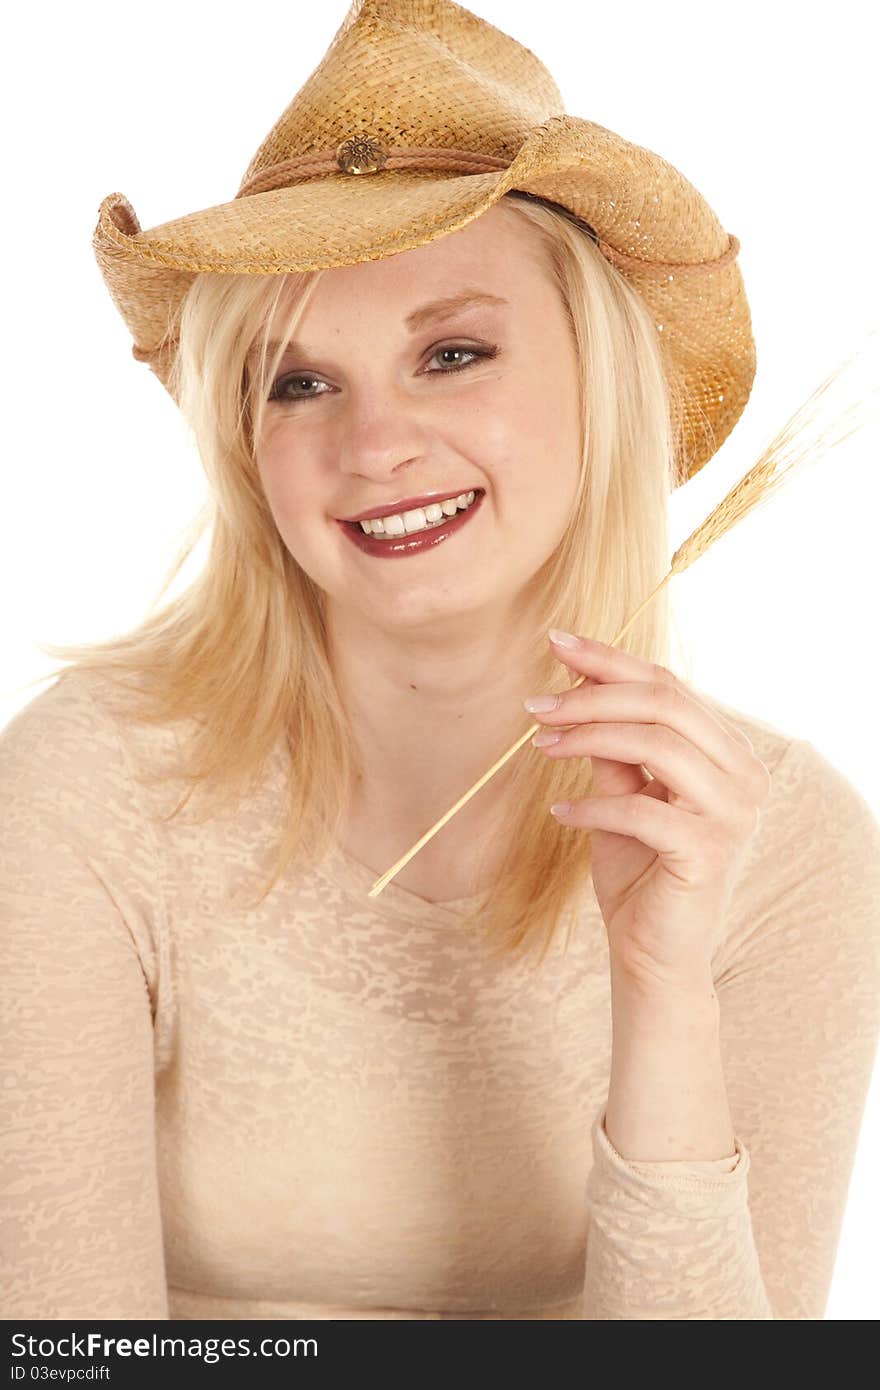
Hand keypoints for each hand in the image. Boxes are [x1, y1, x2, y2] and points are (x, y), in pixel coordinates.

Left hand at [525, 631, 771, 992]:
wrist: (653, 953)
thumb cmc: (639, 869)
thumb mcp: (622, 791)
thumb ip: (612, 742)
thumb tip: (577, 677)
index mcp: (729, 753)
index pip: (669, 686)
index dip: (610, 659)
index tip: (555, 642)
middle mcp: (744, 776)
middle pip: (664, 704)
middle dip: (593, 694)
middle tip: (536, 704)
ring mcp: (733, 813)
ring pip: (657, 743)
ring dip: (587, 738)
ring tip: (540, 747)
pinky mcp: (708, 851)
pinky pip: (639, 807)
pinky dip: (590, 806)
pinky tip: (558, 813)